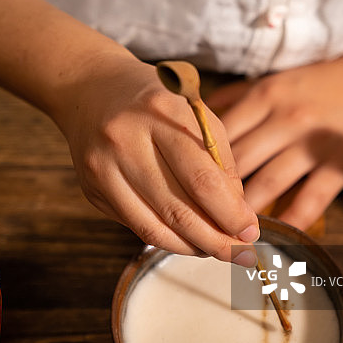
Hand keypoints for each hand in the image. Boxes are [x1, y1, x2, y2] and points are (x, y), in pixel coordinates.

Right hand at [53, 53, 258, 263]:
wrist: (92, 88)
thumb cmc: (154, 101)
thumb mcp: (194, 113)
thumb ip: (219, 159)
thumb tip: (237, 213)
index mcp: (161, 113)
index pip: (202, 178)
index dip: (230, 213)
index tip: (251, 231)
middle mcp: (126, 139)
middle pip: (178, 209)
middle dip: (216, 240)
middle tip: (242, 254)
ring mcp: (103, 167)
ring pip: (154, 226)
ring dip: (192, 246)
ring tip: (217, 250)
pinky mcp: (91, 189)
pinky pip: (135, 225)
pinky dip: (166, 239)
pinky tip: (187, 240)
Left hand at [205, 52, 342, 229]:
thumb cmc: (324, 81)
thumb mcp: (277, 80)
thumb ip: (237, 96)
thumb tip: (199, 111)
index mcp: (264, 97)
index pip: (219, 133)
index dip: (197, 161)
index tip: (182, 184)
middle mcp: (284, 119)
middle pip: (237, 162)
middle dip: (213, 193)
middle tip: (196, 218)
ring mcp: (312, 144)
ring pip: (268, 183)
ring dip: (245, 213)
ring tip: (226, 235)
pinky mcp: (341, 165)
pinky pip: (311, 199)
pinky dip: (292, 221)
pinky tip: (275, 239)